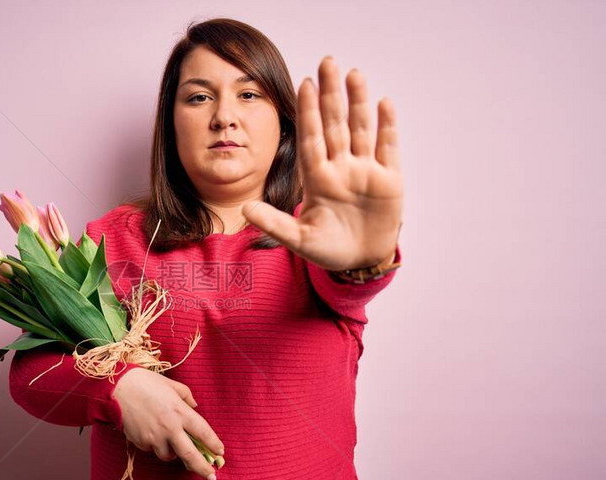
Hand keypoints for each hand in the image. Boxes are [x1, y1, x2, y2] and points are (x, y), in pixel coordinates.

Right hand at [113, 368, 223, 479]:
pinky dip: (155, 445)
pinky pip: (152, 449)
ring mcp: (154, 437)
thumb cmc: (146, 382)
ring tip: (170, 441)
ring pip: (169, 456)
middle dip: (203, 468)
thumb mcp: (172, 385)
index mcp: (180, 411)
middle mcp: (170, 427)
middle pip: (190, 455)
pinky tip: (150, 432)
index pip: (203, 432)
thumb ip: (187, 397)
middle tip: (212, 477)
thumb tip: (194, 407)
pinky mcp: (141, 442)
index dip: (214, 443)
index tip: (220, 452)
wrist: (118, 387)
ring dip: (174, 453)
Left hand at [243, 55, 403, 270]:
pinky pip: (387, 147)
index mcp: (317, 178)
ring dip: (358, 102)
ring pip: (361, 129)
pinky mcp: (389, 180)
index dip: (307, 112)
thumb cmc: (327, 249)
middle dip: (330, 94)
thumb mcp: (298, 239)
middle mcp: (340, 168)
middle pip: (334, 124)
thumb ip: (274, 223)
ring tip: (354, 73)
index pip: (311, 137)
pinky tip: (383, 103)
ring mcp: (365, 171)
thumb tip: (245, 208)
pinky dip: (387, 126)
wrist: (359, 261)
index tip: (302, 84)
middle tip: (326, 62)